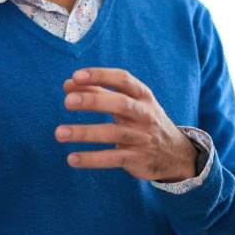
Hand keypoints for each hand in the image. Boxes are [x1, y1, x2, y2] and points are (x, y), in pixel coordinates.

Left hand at [54, 68, 197, 181]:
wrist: (175, 153)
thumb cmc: (142, 120)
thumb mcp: (129, 103)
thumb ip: (99, 92)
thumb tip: (68, 84)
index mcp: (142, 95)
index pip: (122, 79)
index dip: (100, 76)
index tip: (76, 76)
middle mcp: (144, 114)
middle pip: (120, 104)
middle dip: (93, 101)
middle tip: (67, 102)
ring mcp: (142, 137)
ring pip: (112, 133)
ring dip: (84, 132)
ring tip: (59, 133)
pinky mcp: (137, 159)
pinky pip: (112, 158)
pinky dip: (92, 159)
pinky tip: (72, 158)